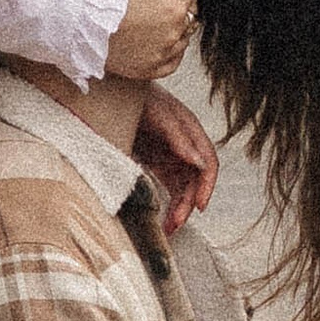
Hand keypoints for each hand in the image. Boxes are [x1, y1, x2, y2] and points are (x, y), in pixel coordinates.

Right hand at [104, 0, 204, 83]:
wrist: (79, 25)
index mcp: (175, 8)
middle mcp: (174, 34)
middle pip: (189, 14)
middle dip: (178, 4)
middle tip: (152, 0)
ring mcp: (163, 54)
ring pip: (183, 38)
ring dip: (175, 28)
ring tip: (149, 19)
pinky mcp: (151, 70)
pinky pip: (173, 61)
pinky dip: (170, 51)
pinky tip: (154, 40)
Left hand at [134, 84, 218, 230]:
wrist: (112, 92)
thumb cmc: (138, 98)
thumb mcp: (159, 115)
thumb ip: (179, 138)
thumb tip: (200, 163)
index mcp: (191, 132)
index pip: (208, 163)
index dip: (207, 186)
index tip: (199, 206)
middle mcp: (184, 146)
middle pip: (195, 181)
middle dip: (188, 204)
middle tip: (176, 223)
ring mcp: (170, 156)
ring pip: (182, 188)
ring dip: (178, 208)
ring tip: (169, 228)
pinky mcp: (156, 163)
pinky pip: (167, 187)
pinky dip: (167, 203)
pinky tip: (163, 218)